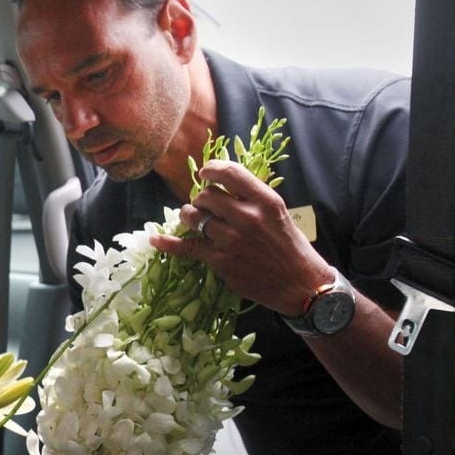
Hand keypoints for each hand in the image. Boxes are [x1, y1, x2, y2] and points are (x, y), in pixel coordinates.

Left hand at [149, 160, 331, 314]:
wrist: (299, 284)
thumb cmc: (290, 247)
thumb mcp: (278, 213)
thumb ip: (251, 198)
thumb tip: (221, 181)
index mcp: (265, 200)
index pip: (230, 173)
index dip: (211, 169)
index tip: (205, 173)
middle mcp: (247, 217)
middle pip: (207, 196)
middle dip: (201, 199)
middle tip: (204, 206)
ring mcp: (231, 239)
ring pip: (194, 217)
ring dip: (189, 216)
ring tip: (193, 219)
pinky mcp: (220, 260)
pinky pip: (187, 247)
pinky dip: (168, 243)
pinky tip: (155, 240)